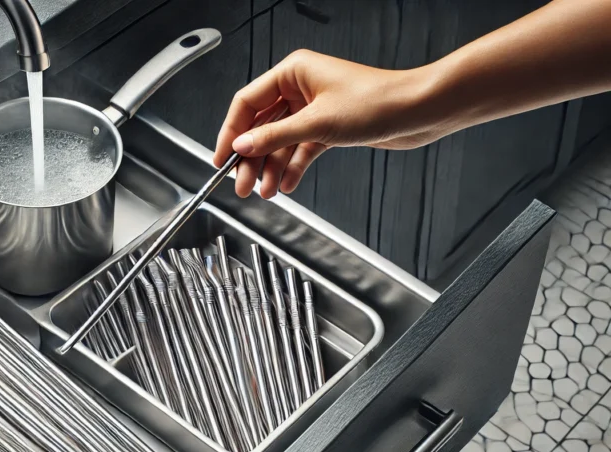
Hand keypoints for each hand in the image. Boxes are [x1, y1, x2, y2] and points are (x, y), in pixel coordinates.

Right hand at [215, 50, 445, 197]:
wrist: (419, 111)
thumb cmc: (378, 102)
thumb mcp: (317, 123)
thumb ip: (274, 137)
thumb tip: (241, 145)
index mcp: (293, 72)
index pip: (247, 103)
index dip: (230, 132)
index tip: (221, 158)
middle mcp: (301, 88)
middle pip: (262, 126)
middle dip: (251, 158)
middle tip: (242, 184)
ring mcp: (314, 109)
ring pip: (280, 141)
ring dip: (271, 167)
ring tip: (265, 191)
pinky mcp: (329, 127)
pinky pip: (300, 149)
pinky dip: (292, 167)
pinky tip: (286, 184)